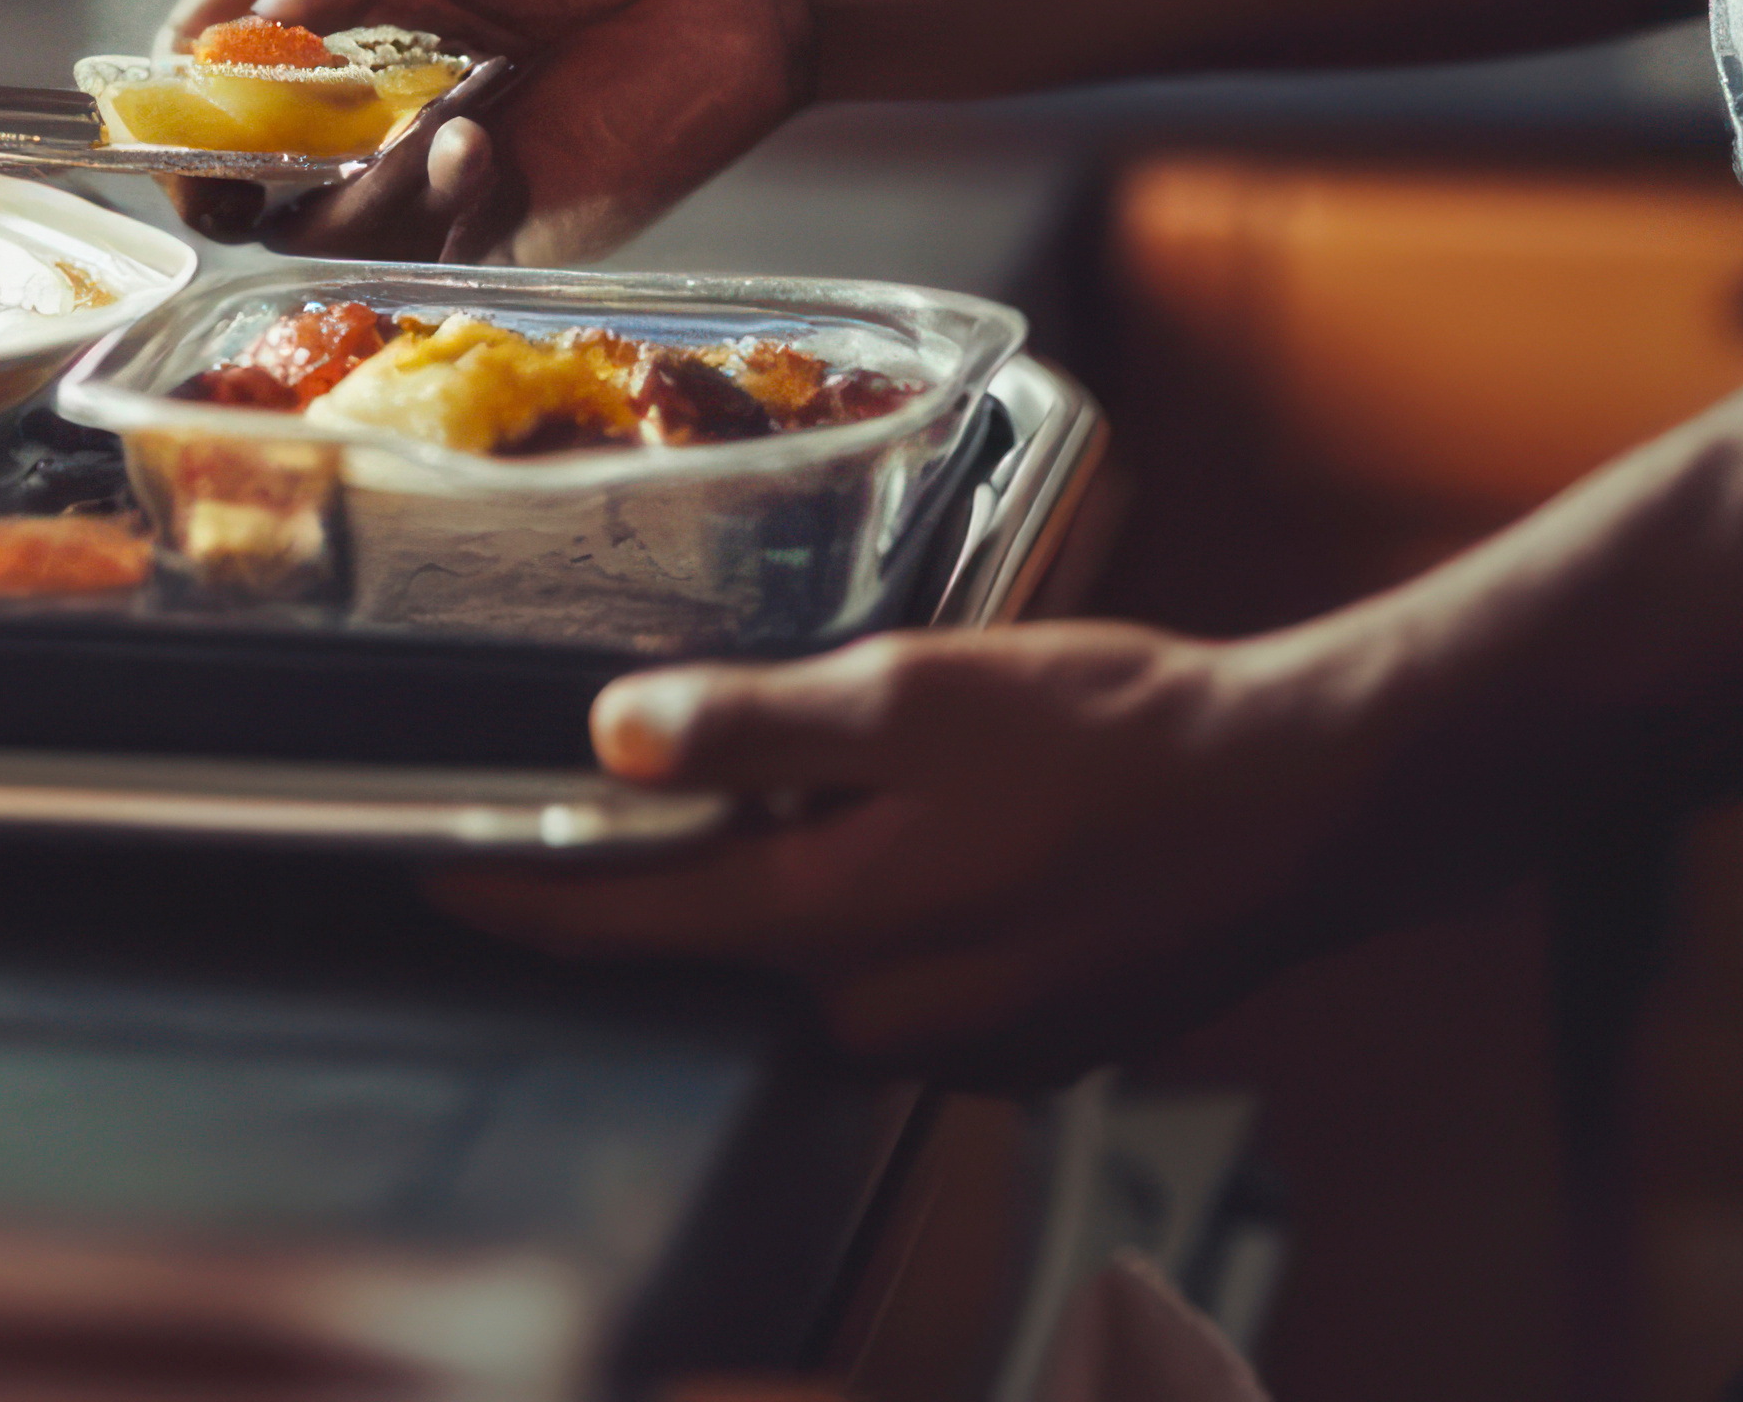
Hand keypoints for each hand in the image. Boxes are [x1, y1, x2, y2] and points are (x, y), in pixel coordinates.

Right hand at [157, 0, 812, 264]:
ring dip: (350, 189)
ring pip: (315, 219)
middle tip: (257, 178)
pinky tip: (486, 142)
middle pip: (235, 156)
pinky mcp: (485, 212)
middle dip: (236, 174)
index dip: (178, 90)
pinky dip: (434, 205)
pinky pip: (419, 247)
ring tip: (437, 125)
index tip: (192, 116)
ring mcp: (412, 149)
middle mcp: (352, 68)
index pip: (199, 44)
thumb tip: (263, 18)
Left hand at [431, 621, 1397, 1082]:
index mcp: (835, 927)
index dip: (519, 893)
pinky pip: (917, 988)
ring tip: (868, 784)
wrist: (1308, 807)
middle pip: (724, 950)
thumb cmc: (1123, 739)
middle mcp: (880, 1018)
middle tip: (675, 779)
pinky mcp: (1030, 1046)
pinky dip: (907, 920)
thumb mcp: (921, 691)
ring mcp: (962, 1049)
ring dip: (813, 890)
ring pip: (826, 967)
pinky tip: (969, 842)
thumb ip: (760, 724)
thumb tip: (615, 737)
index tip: (434, 869)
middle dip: (686, 876)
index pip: (624, 926)